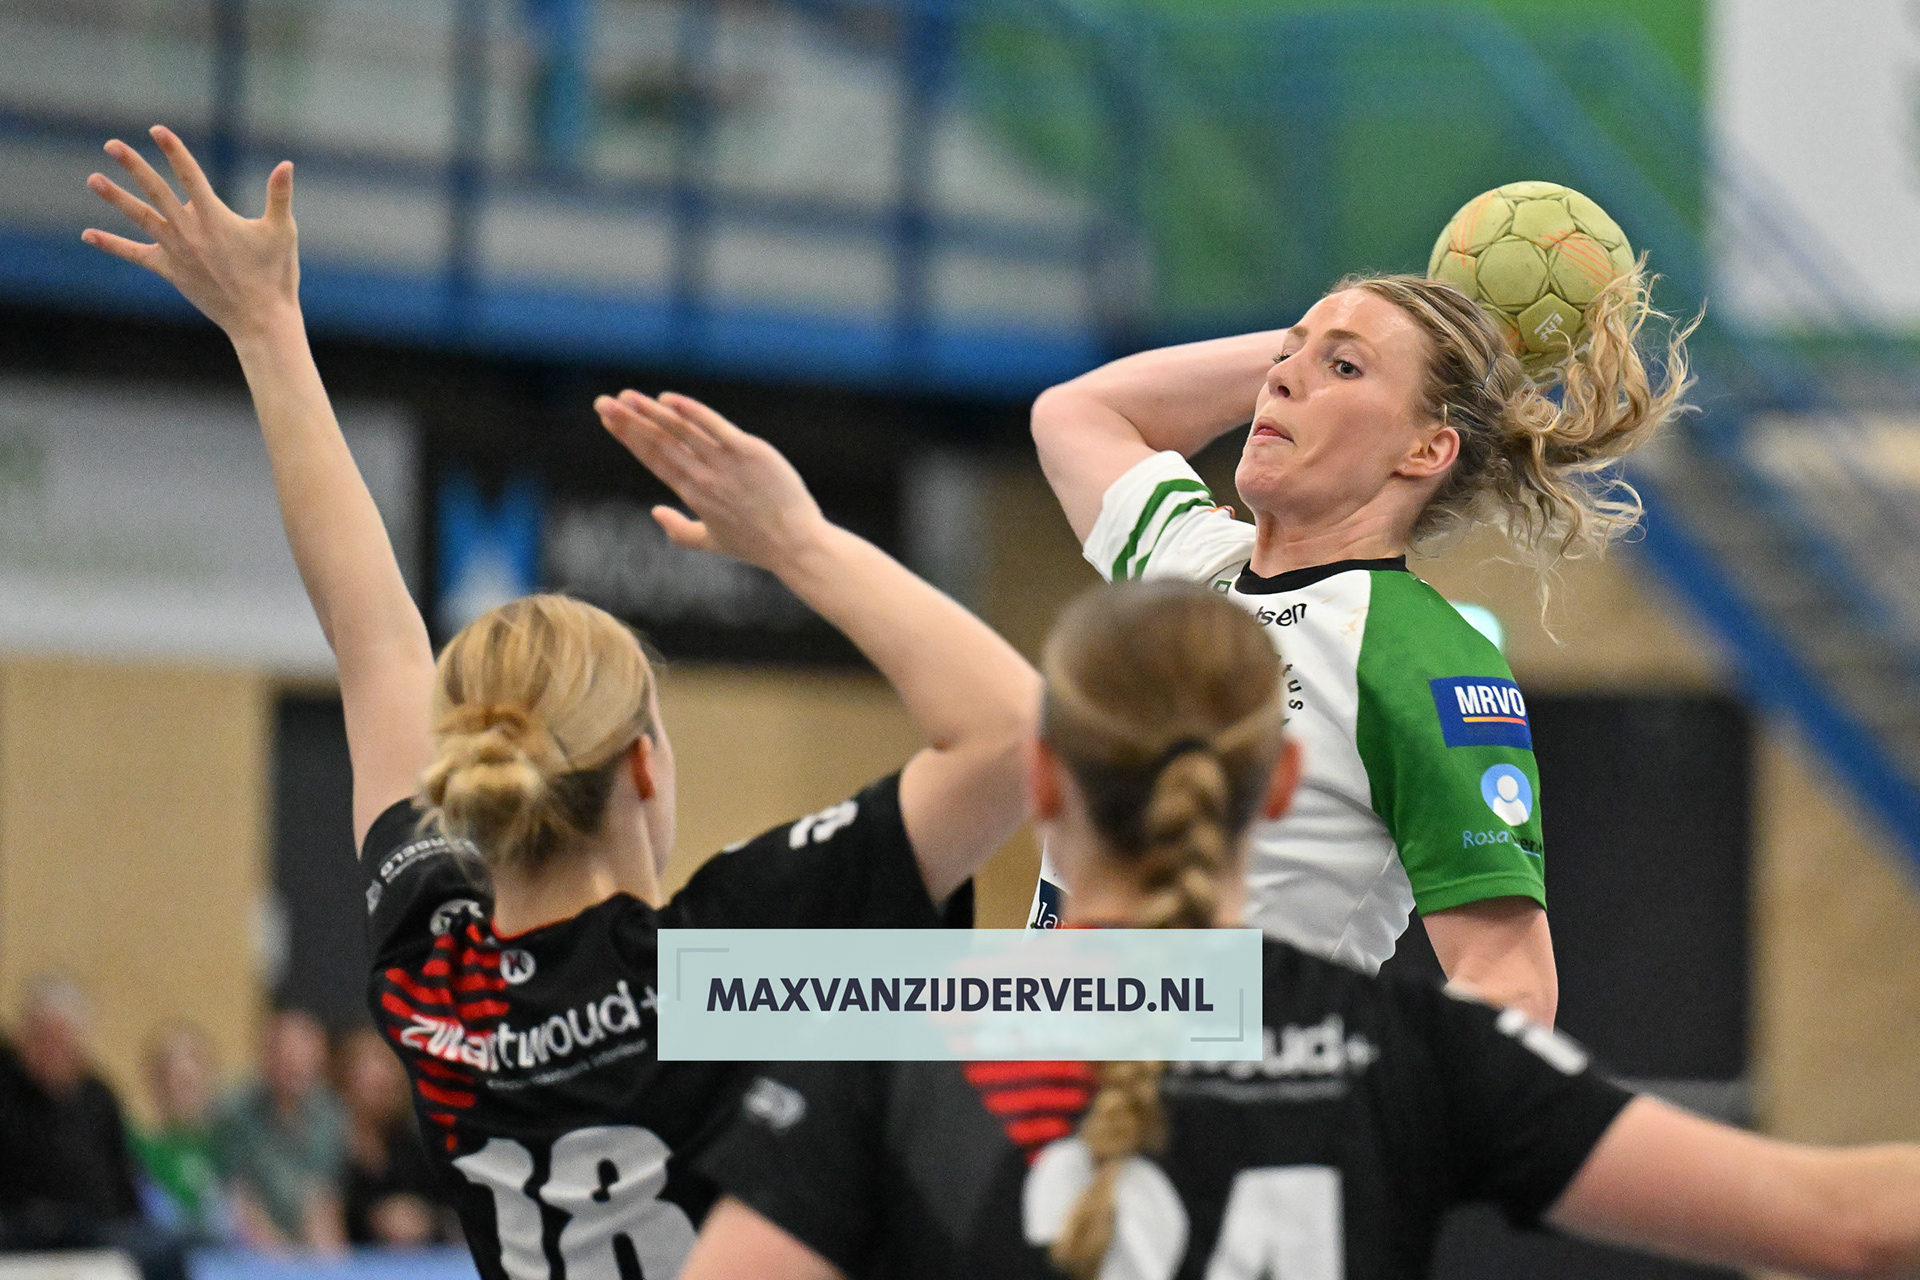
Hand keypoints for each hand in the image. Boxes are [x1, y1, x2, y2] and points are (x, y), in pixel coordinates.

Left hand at [82, 125, 298, 339]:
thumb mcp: (282, 232)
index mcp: (216, 218)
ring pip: (141, 218)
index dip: (174, 151)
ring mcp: (177, 252)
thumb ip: (280, 196)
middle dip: (134, 166)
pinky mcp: (170, 271)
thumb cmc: (276, 275)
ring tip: (93, 179)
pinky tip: (88, 234)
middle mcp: (191, 232)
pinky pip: (136, 255)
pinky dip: (112, 245)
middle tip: (111, 145)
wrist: (260, 319)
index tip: (157, 130)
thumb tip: (286, 164)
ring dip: (116, 198)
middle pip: (156, 191)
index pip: (190, 176)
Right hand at [596, 391, 832, 573]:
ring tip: (627, 397)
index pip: (654, 459)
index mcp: (692, 494)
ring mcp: (724, 463)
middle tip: (602, 402)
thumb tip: (655, 511)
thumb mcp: (712, 543)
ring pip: (681, 432)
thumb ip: (679, 530)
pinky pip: (715, 427)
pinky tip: (669, 399)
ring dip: (651, 413)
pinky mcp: (749, 452)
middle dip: (628, 422)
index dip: (629, 438)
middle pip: (659, 443)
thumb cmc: (757, 545)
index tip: (608, 421)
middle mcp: (702, 477)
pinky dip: (692, 412)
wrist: (794, 544)